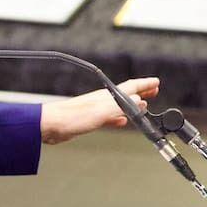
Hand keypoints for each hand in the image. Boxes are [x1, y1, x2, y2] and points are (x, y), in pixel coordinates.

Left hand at [38, 77, 159, 143]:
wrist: (50, 125)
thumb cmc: (71, 117)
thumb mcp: (101, 112)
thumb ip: (120, 107)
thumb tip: (139, 101)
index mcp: (106, 96)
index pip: (131, 87)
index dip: (144, 85)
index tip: (156, 82)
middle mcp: (103, 100)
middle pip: (127, 94)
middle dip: (141, 92)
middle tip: (154, 90)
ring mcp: (96, 110)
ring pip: (120, 105)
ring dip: (133, 105)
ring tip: (143, 105)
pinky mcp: (90, 120)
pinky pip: (110, 117)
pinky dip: (119, 118)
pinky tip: (121, 121)